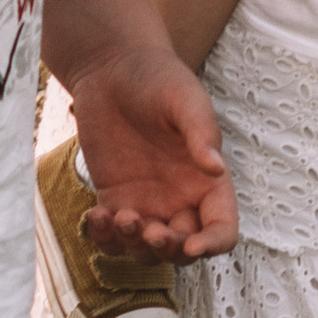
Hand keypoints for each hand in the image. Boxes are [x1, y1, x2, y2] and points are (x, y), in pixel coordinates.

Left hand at [69, 39, 238, 257]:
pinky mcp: (114, 198)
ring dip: (133, 246)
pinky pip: (112, 235)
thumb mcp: (184, 98)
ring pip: (146, 250)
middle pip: (183, 248)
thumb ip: (201, 132)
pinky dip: (104, 238)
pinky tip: (96, 215)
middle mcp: (180, 198)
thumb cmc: (157, 76)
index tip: (192, 246)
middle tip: (148, 230)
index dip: (212, 244)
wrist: (111, 67)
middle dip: (167, 249)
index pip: (222, 228)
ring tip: (118, 217)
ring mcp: (146, 202)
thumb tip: (217, 168)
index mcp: (208, 180)